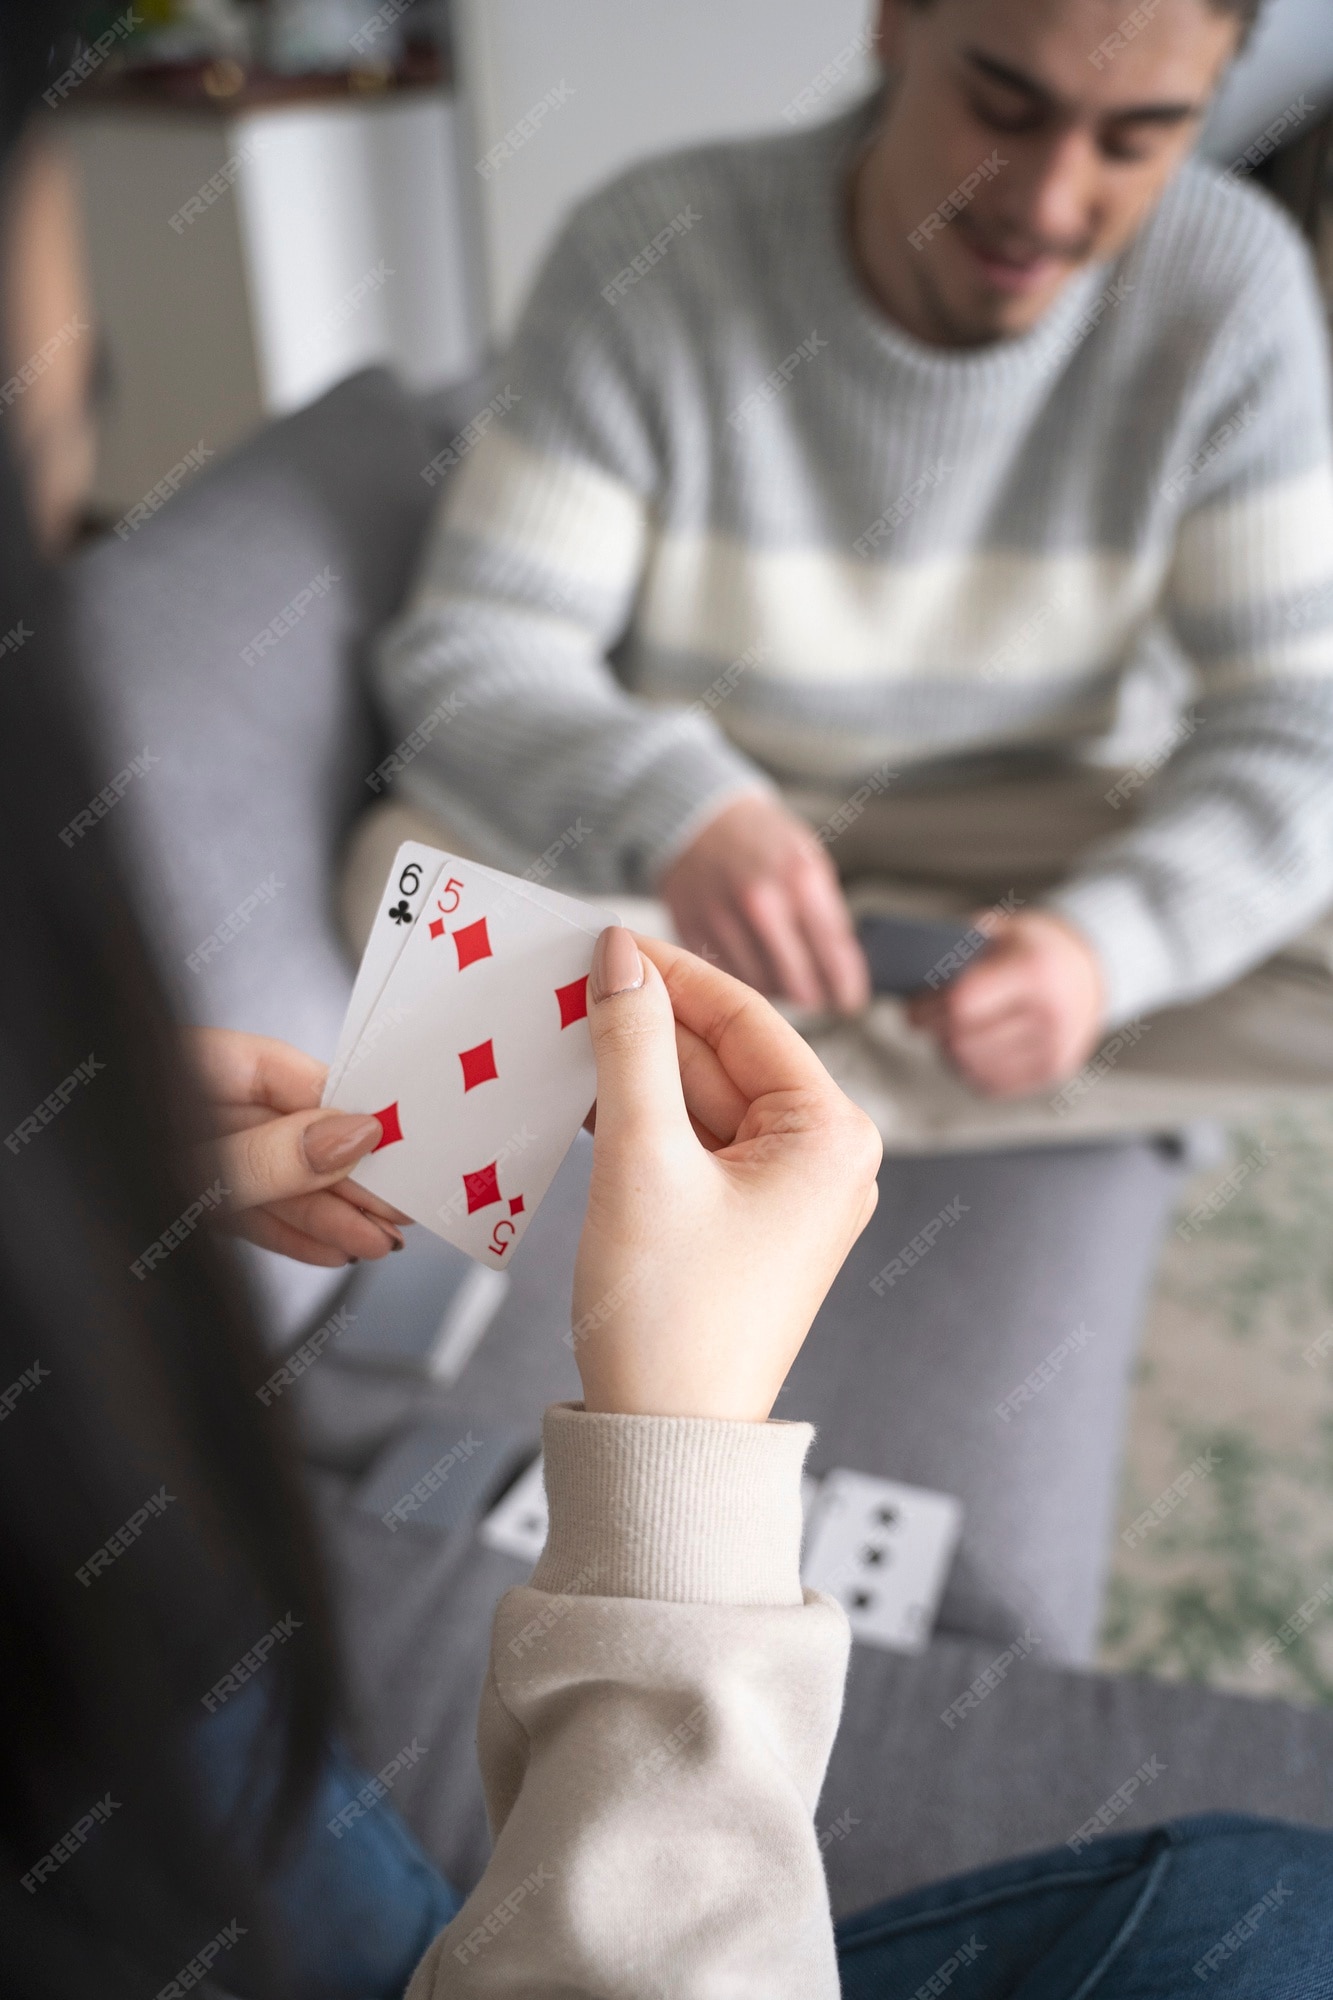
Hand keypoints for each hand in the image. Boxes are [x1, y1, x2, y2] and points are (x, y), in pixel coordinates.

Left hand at [187, 1028, 411, 1266]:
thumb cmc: (76, 1186)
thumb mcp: (186, 1166)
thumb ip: (266, 1155)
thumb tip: (350, 1136)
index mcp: (183, 1067)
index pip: (281, 1071)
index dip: (344, 1106)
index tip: (394, 1139)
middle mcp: (187, 1108)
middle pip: (286, 1132)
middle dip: (344, 1176)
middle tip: (396, 1205)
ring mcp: (185, 1156)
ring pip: (272, 1180)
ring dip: (328, 1216)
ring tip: (374, 1242)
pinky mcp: (183, 1203)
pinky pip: (246, 1213)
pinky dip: (288, 1234)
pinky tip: (331, 1250)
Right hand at [573, 926, 881, 1420]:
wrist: (665, 1441)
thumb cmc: (670, 1317)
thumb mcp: (642, 1161)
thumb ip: (632, 1046)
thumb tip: (621, 956)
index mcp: (831, 1134)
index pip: (745, 1016)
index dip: (668, 971)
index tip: (601, 938)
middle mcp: (825, 1157)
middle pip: (721, 1055)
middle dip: (643, 1023)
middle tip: (563, 982)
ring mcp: (788, 1193)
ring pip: (700, 1098)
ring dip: (633, 1071)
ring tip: (559, 1035)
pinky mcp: (746, 1221)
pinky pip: (693, 1144)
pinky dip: (640, 1121)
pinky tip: (582, 1099)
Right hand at [658, 794, 869, 1014]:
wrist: (699, 819)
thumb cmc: (761, 841)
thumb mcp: (809, 861)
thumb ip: (827, 914)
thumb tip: (842, 972)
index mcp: (800, 878)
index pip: (833, 952)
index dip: (846, 984)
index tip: (851, 1000)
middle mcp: (761, 902)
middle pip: (799, 981)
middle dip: (815, 995)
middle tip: (822, 997)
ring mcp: (723, 919)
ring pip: (763, 986)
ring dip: (778, 987)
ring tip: (785, 972)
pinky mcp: (692, 933)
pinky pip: (728, 977)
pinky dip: (744, 976)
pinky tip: (753, 961)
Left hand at [906, 908, 1104, 1096]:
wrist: (1091, 971)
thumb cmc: (1031, 947)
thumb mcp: (1000, 930)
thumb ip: (957, 950)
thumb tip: (908, 981)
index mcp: (1035, 972)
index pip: (962, 1005)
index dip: (929, 1007)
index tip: (912, 1007)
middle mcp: (1050, 1016)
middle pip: (962, 1041)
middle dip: (934, 1030)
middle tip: (920, 1020)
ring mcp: (1054, 1049)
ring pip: (972, 1066)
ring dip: (948, 1051)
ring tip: (944, 1031)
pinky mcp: (1052, 1072)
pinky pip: (990, 1083)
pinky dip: (970, 1068)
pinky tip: (968, 1048)